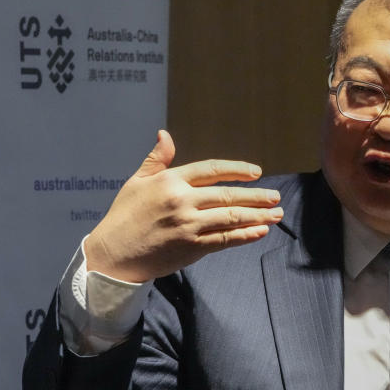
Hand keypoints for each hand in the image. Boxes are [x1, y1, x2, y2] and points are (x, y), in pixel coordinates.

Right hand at [85, 130, 282, 282]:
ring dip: (258, 216)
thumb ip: (156, 159)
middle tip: (275, 197)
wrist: (113, 254)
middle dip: (257, 196)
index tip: (256, 172)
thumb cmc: (124, 217)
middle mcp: (182, 201)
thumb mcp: (136, 182)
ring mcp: (189, 225)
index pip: (212, 169)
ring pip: (232, 217)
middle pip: (228, 195)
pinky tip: (261, 231)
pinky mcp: (192, 247)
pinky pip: (225, 239)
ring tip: (276, 214)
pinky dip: (246, 235)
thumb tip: (165, 135)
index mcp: (170, 181)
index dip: (238, 169)